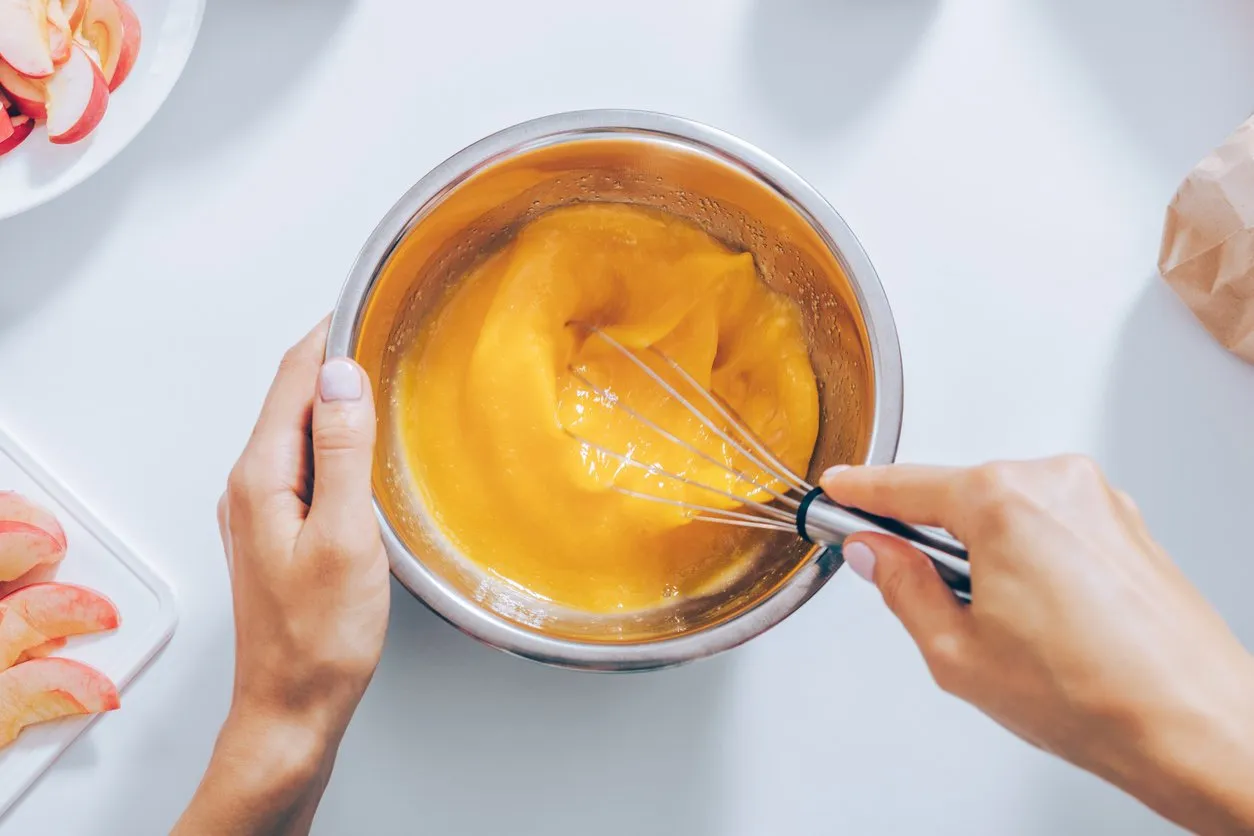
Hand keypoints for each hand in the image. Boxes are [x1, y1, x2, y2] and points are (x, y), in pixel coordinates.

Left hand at [176, 319, 389, 834]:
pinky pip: (303, 461)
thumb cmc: (319, 639)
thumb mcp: (344, 537)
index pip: (292, 378)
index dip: (329, 333)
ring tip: (383, 373)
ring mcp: (260, 509)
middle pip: (290, 397)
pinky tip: (364, 444)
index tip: (367, 299)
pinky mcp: (278, 531)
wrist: (292, 708)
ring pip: (297, 429)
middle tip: (386, 326)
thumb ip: (341, 451)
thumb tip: (341, 375)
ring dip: (335, 396)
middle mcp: (249, 486)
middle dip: (334, 356)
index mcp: (259, 477)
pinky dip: (334, 436)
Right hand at [823, 457, 1253, 834]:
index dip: (863, 491)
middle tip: (928, 599)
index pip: (907, 485)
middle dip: (935, 539)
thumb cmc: (1095, 696)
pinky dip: (1030, 559)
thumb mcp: (957, 653)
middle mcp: (1056, 483)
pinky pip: (1051, 525)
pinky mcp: (1125, 524)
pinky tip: (1044, 620)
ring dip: (987, 554)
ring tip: (1008, 627)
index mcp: (1005, 502)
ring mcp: (1098, 500)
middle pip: (960, 495)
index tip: (840, 488)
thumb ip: (903, 589)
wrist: (1195, 725)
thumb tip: (879, 555)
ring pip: (1007, 512)